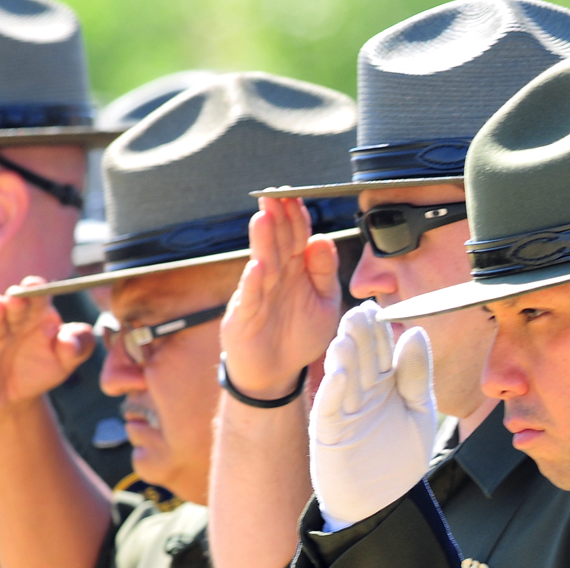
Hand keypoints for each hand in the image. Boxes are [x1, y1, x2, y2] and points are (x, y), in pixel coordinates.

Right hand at [0, 280, 92, 419]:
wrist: (8, 399)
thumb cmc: (37, 371)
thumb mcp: (65, 361)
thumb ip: (78, 347)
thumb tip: (70, 339)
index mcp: (35, 318)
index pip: (37, 301)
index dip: (37, 292)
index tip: (38, 284)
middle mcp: (11, 324)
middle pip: (14, 310)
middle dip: (17, 302)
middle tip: (19, 294)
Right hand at [221, 197, 340, 398]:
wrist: (277, 372)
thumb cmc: (299, 334)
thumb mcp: (324, 302)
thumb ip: (325, 273)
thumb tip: (323, 240)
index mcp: (295, 270)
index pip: (296, 238)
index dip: (296, 219)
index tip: (297, 197)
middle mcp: (275, 276)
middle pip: (276, 243)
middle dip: (276, 219)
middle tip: (276, 195)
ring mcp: (257, 294)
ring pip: (262, 263)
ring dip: (263, 241)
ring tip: (265, 217)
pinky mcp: (244, 316)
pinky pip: (251, 297)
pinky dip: (254, 283)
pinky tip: (258, 267)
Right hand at [310, 301, 436, 529]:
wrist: (383, 501)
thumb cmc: (401, 457)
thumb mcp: (420, 413)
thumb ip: (418, 376)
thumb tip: (415, 331)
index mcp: (384, 383)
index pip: (381, 350)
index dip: (380, 331)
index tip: (380, 309)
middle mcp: (361, 391)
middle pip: (360, 358)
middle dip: (361, 336)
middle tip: (361, 311)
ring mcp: (343, 410)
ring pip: (342, 378)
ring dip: (344, 357)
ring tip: (347, 336)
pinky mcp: (329, 432)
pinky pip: (328, 409)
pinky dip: (332, 392)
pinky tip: (338, 376)